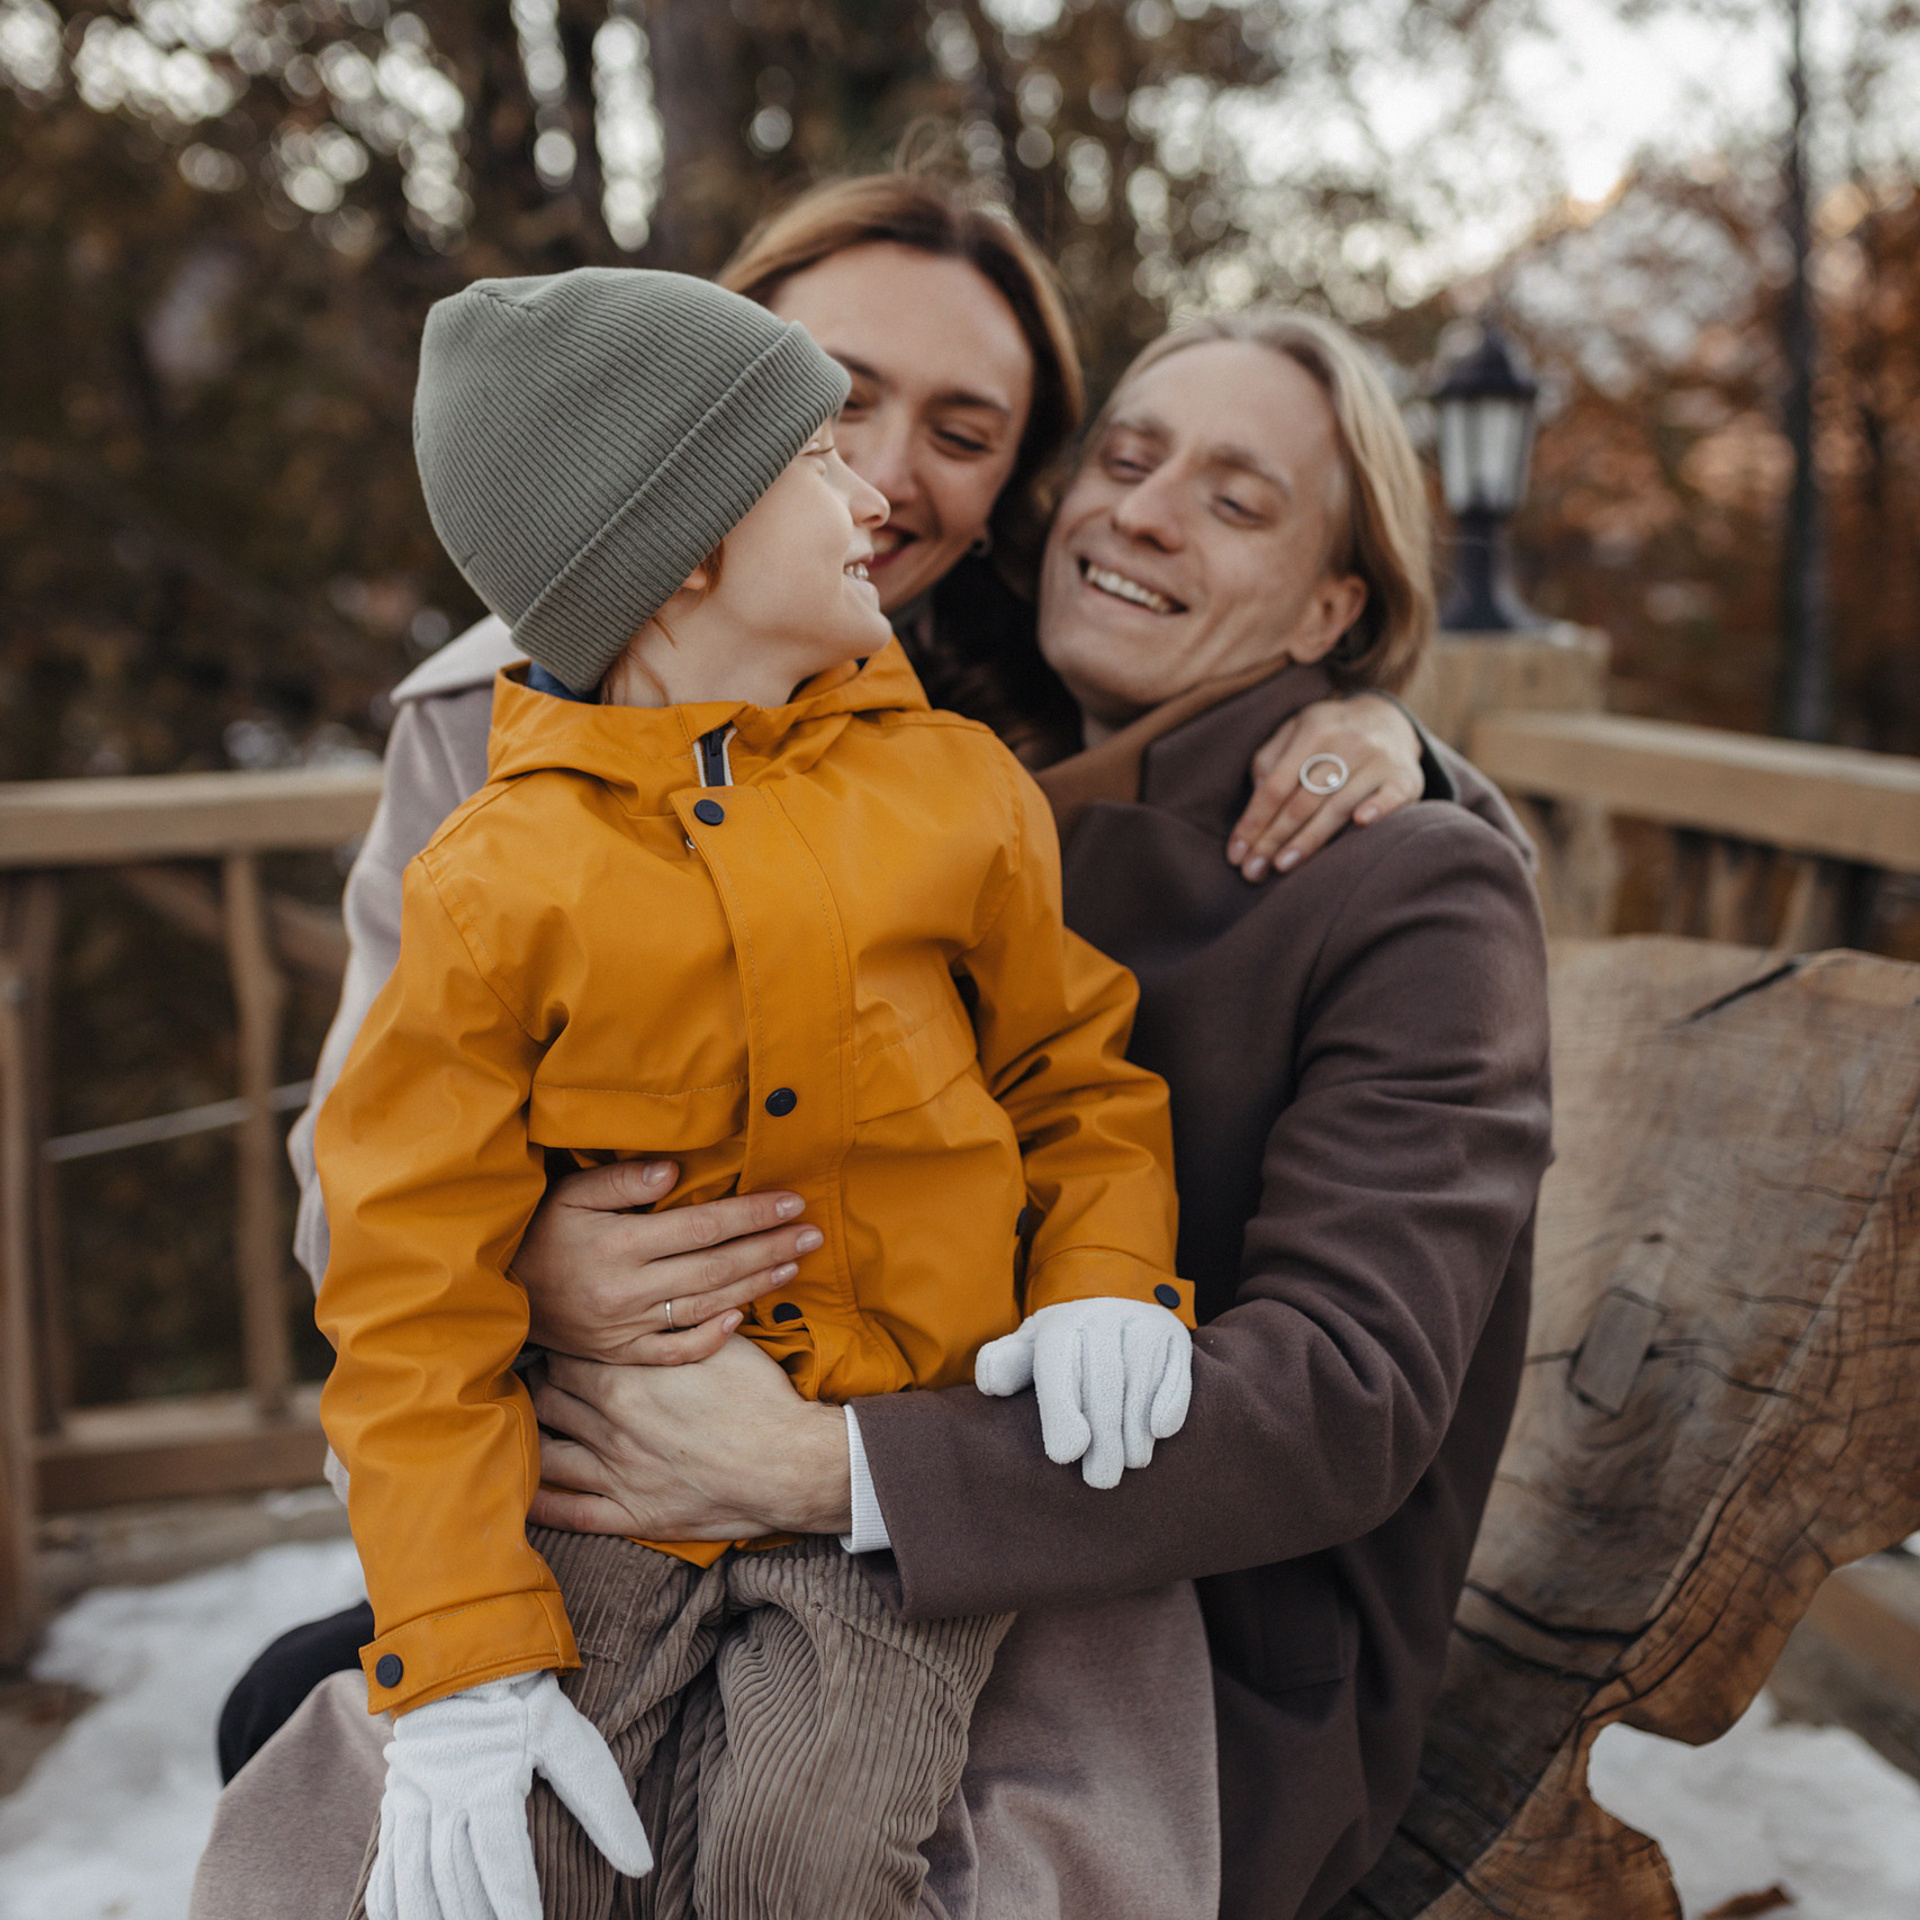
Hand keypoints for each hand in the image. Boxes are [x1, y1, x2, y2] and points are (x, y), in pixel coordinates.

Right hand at [367, 1669, 650, 1919]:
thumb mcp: (573, 1742)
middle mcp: (447, 1793)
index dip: (515, 1904)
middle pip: (456, 1877)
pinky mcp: (397, 1798)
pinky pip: (385, 1860)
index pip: (503, 1860)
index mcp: (492, 1780)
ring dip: (430, 1916)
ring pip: (416, 1876)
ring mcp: (414, 1796)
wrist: (467, 1652)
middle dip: (475, 1918)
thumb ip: (604, 1805)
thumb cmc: (528, 1701)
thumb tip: (641, 1865)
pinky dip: (390, 1900)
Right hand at [515, 1159, 820, 1365]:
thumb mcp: (568, 1194)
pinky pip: (675, 1352)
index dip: (752, 1215)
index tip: (792, 1203)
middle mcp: (628, 1291)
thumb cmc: (537, 1231)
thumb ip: (621, 1182)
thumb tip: (673, 1172)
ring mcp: (626, 1328)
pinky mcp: (620, 1355)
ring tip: (793, 1267)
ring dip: (754, 1287)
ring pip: (705, 1307)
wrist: (496, 1293)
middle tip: (812, 1235)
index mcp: (619, 1246)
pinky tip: (742, 1319)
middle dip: (769, 1249)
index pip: (702, 1228)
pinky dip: (710, 1338)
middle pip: (716, 1268)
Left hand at [528, 1337, 852, 1539]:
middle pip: (550, 1396)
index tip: (565, 1339)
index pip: (569, 1354)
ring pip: (549, 1449)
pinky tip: (523, 1489)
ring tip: (539, 1420)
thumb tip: (670, 1296)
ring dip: (538, 1432)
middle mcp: (610, 1425)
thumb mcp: (720, 1343)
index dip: (563, 1345)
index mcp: (627, 1379)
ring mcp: (616, 1472)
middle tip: (546, 1374)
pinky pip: (570, 1511)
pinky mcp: (631, 1514)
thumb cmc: (759, 1398)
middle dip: (544, 1382)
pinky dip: (541, 1501)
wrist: (788, 1463)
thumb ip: (680, 1326)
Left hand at [975, 1298, 1191, 1488]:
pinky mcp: (1175, 1336)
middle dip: (1103, 1436)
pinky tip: (1160, 1431)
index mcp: (1061, 1325)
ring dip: (1135, 1427)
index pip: (1058, 1367)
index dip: (1061, 1411)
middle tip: (1100, 1479)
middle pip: (1104, 1380)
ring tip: (1129, 1463)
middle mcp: (1103, 1318)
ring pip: (1141, 1378)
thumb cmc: (1067, 1343)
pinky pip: (1176, 1370)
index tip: (1066, 1454)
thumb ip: (1006, 1365)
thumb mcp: (1031, 1347)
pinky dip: (1171, 1401)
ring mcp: (1143, 1324)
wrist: (1113, 1295)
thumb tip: (990, 1383)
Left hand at [1225, 693, 1423, 880]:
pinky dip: (1377, 809)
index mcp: (1313, 730)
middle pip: (1303, 801)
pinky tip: (1360, 824)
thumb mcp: (1295, 732)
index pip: (1276, 785)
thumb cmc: (1328, 735)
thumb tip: (1256, 797)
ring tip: (1282, 866)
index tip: (1236, 854)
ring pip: (1338, 806)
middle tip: (1253, 871)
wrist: (1389, 719)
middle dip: (1273, 839)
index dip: (1254, 821)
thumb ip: (1270, 760)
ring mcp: (1379, 760)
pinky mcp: (1405, 777)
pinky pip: (1390, 796)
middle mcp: (1347, 742)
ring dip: (1309, 840)